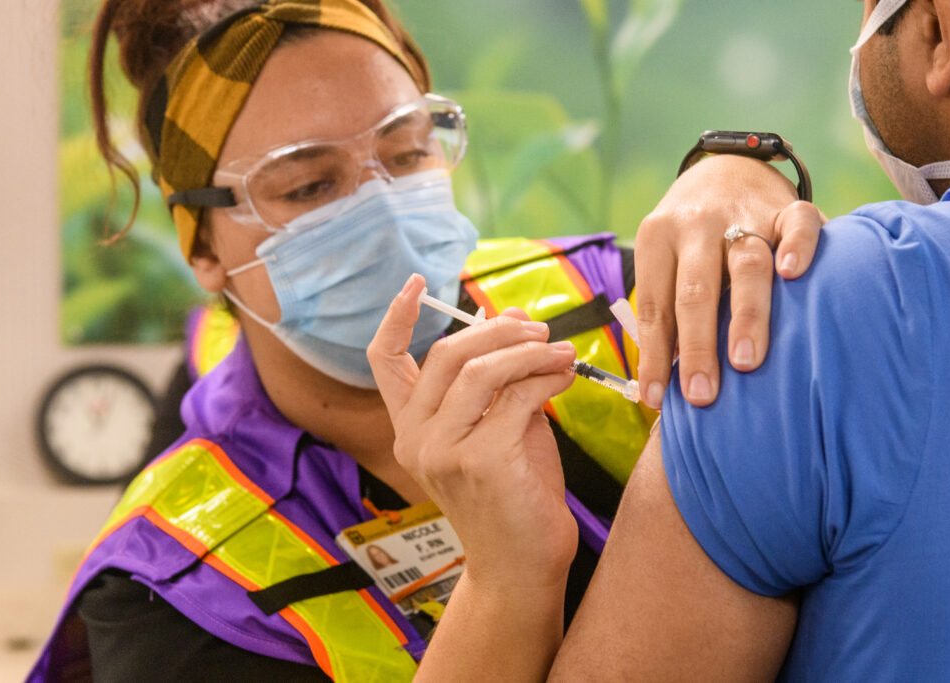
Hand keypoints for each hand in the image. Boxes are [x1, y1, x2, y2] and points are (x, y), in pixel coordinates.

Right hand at [367, 274, 578, 589]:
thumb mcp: (501, 424)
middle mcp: (414, 438)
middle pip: (445, 354)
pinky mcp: (479, 461)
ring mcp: (441, 451)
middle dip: (498, 330)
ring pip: (481, 370)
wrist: (522, 566)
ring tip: (562, 352)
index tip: (416, 283)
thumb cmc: (513, 495)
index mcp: (410, 427)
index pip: (382, 361)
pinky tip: (567, 377)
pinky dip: (547, 378)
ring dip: (529, 352)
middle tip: (539, 329)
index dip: (396, 317)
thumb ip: (500, 376)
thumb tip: (511, 315)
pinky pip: (517, 398)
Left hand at [635, 155, 825, 408]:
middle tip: (702, 393)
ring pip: (745, 263)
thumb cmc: (691, 238)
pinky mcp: (786, 207)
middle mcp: (697, 226)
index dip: (655, 356)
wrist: (726, 168)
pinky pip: (796, 223)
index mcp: (658, 238)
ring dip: (745, 315)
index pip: (656, 306)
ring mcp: (743, 214)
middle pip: (696, 289)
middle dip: (697, 346)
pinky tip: (794, 274)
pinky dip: (797, 246)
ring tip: (745, 360)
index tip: (658, 400)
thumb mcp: (666, 261)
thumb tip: (665, 385)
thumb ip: (667, 312)